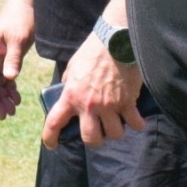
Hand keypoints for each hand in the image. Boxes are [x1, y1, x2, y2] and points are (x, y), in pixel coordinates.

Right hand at [0, 0, 34, 119]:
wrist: (28, 1)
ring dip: (3, 97)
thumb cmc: (20, 16)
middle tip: (5, 115)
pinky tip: (17, 98)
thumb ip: (13, 59)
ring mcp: (0, 57)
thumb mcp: (18, 39)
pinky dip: (11, 88)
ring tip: (12, 111)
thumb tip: (9, 78)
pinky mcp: (10, 56)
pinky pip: (7, 77)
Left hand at [42, 32, 143, 149]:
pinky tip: (136, 119)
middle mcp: (89, 105)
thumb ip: (68, 83)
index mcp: (71, 95)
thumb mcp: (72, 67)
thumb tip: (65, 93)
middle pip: (90, 138)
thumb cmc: (92, 51)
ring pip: (114, 134)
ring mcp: (110, 105)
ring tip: (116, 122)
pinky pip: (135, 124)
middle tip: (97, 133)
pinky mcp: (128, 102)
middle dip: (94, 140)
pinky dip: (137, 123)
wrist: (114, 41)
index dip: (50, 138)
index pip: (54, 122)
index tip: (51, 145)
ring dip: (115, 131)